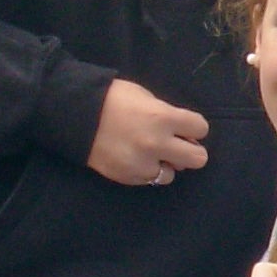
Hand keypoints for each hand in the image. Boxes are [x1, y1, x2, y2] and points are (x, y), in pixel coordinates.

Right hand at [88, 79, 209, 187]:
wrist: (75, 114)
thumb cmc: (112, 98)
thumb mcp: (145, 97)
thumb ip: (166, 114)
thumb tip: (181, 131)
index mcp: (163, 118)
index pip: (201, 128)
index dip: (194, 127)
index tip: (185, 127)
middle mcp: (157, 144)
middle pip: (198, 158)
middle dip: (190, 150)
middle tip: (177, 145)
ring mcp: (143, 164)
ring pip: (173, 174)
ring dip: (165, 164)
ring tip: (150, 153)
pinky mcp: (129, 177)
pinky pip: (149, 179)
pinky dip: (146, 170)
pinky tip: (134, 158)